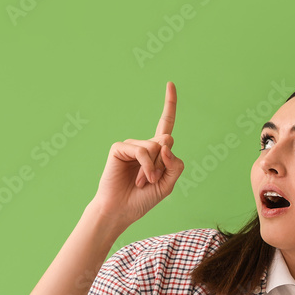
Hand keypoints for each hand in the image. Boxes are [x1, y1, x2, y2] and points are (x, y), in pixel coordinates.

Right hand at [89, 81, 184, 228]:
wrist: (121, 210)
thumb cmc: (143, 199)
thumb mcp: (168, 184)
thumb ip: (175, 164)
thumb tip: (167, 142)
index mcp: (157, 151)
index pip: (166, 124)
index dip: (169, 104)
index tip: (170, 84)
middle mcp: (144, 145)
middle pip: (167, 140)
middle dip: (164, 163)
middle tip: (152, 180)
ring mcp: (131, 145)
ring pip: (156, 147)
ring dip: (154, 169)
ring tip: (142, 182)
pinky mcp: (119, 148)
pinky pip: (142, 151)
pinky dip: (146, 167)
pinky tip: (139, 180)